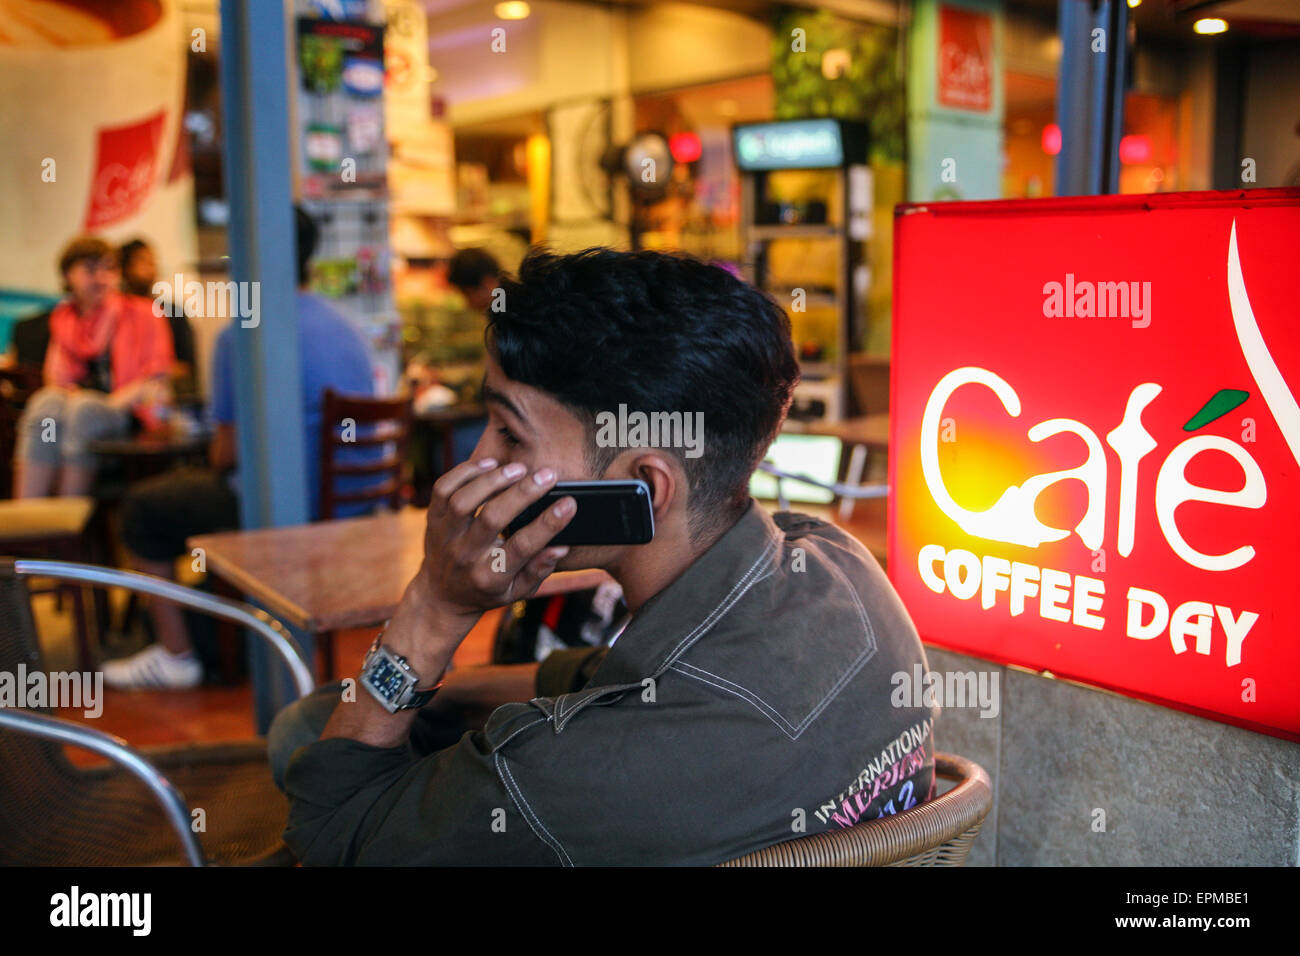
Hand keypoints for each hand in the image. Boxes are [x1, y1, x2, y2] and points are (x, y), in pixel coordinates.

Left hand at [416, 457, 574, 617]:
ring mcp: (446, 536)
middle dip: (522, 494)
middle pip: (492, 519)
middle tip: (548, 475)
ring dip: (493, 480)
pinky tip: (490, 465)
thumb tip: (561, 547)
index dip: (548, 524)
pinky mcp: (432, 519)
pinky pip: (443, 489)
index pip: (523, 547)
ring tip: (519, 469)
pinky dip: (466, 472)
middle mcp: (466, 556)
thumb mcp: (516, 591)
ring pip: (463, 501)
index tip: (569, 504)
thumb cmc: (487, 589)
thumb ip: (539, 570)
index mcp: (491, 575)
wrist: (441, 596)